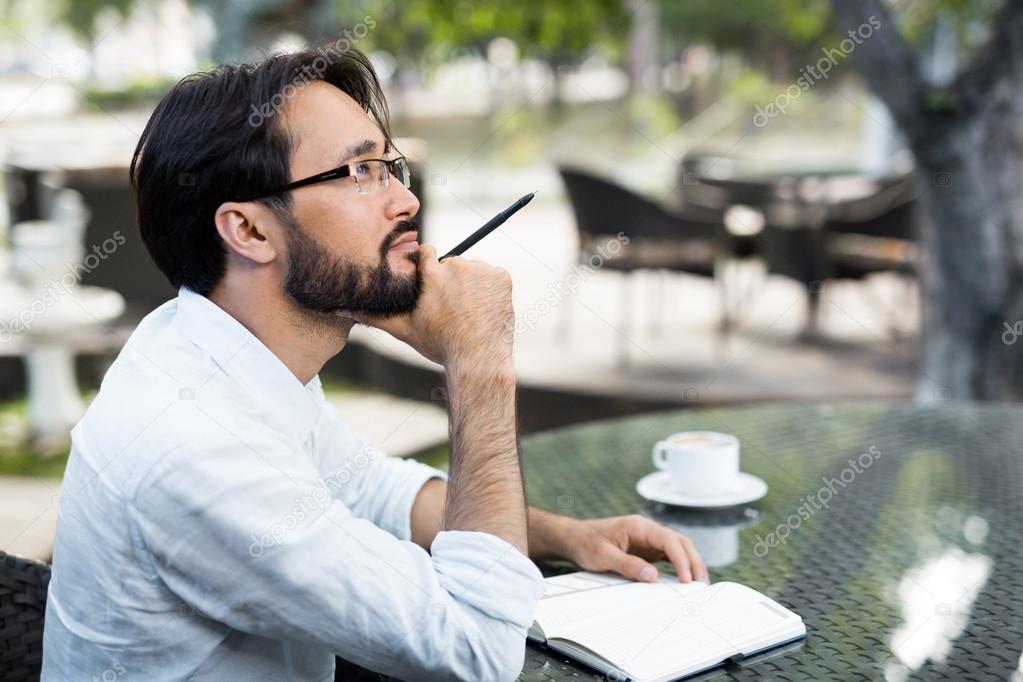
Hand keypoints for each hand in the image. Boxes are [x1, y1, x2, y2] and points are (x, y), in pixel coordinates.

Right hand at [343, 244, 514, 370]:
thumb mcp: (402, 329)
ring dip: (473, 285)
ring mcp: (481, 270)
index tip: (433, 288)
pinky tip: (485, 310)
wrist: (478, 360)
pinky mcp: (502, 277)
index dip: (429, 270)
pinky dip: (492, 290)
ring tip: (470, 313)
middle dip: (453, 281)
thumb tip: (340, 308)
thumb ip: (372, 315)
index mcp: (430, 273)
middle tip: (454, 309)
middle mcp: (456, 265)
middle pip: (453, 264)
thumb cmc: (439, 345)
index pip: (427, 253)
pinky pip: (495, 277)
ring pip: (474, 271)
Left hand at [561, 515, 708, 583]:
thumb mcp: (603, 555)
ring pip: (678, 549)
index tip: (686, 579)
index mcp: (638, 526)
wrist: (574, 538)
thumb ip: (627, 564)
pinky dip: (679, 567)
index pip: (668, 540)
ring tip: (699, 585)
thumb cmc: (586, 542)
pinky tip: (685, 580)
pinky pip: (668, 557)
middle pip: (679, 542)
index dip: (681, 559)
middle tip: (701, 585)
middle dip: (693, 562)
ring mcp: (648, 540)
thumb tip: (652, 576)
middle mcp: (647, 531)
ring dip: (690, 564)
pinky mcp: (646, 550)